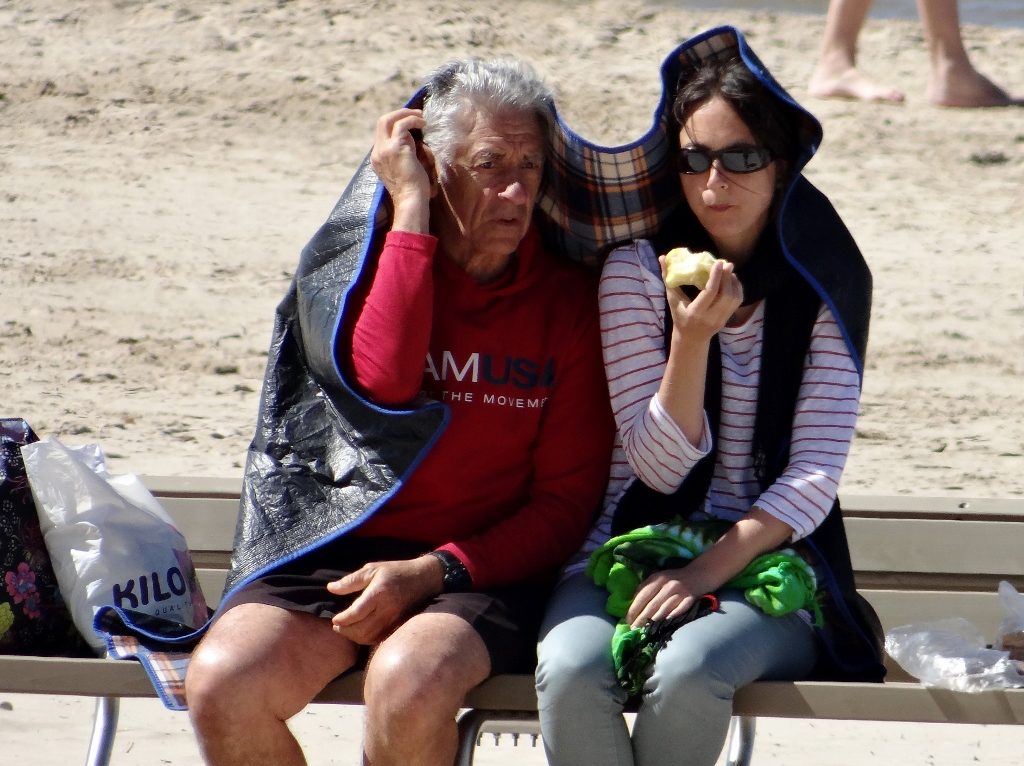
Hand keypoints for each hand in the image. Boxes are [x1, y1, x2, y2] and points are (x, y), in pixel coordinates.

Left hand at [327, 556, 441, 643]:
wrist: (424, 579)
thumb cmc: (396, 571)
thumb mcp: (373, 569)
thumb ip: (351, 580)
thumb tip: (331, 588)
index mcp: (379, 593)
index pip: (356, 613)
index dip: (343, 619)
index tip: (334, 619)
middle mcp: (387, 609)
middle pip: (361, 629)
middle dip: (345, 630)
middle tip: (337, 626)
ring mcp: (394, 620)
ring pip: (369, 637)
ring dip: (354, 637)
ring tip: (346, 629)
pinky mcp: (397, 626)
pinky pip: (379, 639)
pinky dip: (366, 639)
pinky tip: (360, 632)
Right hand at [370, 108, 433, 231]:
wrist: (411, 200)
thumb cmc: (412, 190)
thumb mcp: (402, 170)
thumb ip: (401, 156)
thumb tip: (412, 143)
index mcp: (377, 159)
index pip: (382, 133)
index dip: (396, 125)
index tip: (411, 124)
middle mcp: (377, 153)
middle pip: (381, 122)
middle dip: (398, 114)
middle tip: (415, 114)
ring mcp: (384, 150)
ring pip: (388, 119)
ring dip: (406, 114)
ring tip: (421, 117)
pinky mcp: (396, 148)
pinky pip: (402, 124)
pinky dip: (412, 120)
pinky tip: (423, 123)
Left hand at [626, 567, 706, 629]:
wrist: (697, 575)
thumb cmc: (673, 578)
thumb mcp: (658, 577)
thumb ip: (645, 588)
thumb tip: (632, 603)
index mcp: (658, 579)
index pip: (643, 595)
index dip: (634, 609)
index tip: (627, 619)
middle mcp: (668, 586)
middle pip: (652, 605)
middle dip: (641, 619)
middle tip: (634, 629)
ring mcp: (680, 593)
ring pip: (664, 610)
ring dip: (653, 622)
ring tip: (644, 631)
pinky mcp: (690, 600)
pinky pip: (677, 612)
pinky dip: (669, 619)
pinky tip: (662, 627)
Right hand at [659, 256, 742, 342]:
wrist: (691, 339)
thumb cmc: (679, 316)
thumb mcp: (672, 299)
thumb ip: (667, 279)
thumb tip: (662, 257)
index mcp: (696, 312)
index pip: (710, 292)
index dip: (716, 276)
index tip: (718, 262)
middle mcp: (711, 317)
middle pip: (725, 294)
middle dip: (727, 277)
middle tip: (726, 264)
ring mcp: (721, 319)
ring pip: (734, 297)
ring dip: (733, 282)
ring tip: (728, 271)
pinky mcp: (728, 318)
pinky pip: (737, 301)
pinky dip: (737, 288)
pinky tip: (731, 280)